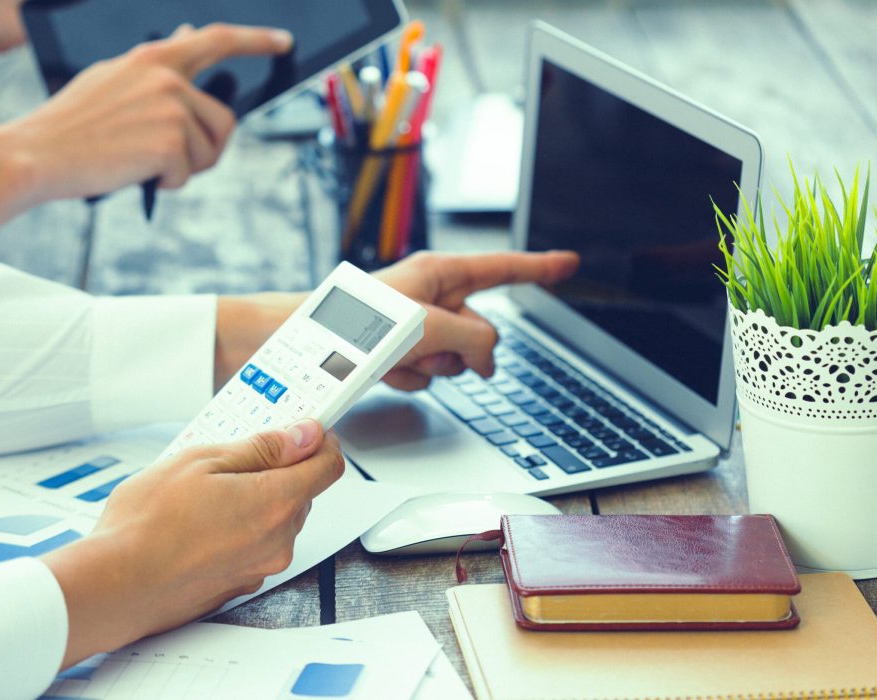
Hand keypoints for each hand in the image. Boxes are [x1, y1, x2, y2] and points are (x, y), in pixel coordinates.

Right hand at [9, 23, 293, 198]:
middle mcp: (168, 77)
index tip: (283, 42)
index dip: (255, 40)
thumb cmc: (71, 125)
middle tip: (169, 160)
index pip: (217, 39)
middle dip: (205, 148)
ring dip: (183, 167)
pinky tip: (132, 171)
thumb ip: (155, 65)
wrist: (36, 154)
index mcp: (153, 57)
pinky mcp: (171, 142)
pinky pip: (187, 173)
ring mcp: (171, 108)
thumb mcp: (114, 79)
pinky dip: (164, 182)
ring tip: (138, 161)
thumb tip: (187, 37)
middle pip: (223, 120)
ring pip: (208, 151)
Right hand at [42, 419, 343, 667]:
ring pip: (276, 519)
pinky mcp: (240, 584)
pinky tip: (200, 521)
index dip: (318, 441)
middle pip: (301, 492)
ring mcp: (260, 566)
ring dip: (254, 499)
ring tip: (204, 491)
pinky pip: (254, 545)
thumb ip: (262, 448)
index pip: (328, 466)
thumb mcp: (202, 461)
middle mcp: (278, 540)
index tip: (303, 430)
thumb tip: (302, 436)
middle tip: (232, 457)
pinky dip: (238, 528)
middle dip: (276, 470)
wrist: (114, 586)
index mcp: (276, 503)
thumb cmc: (147, 525)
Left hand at [374, 251, 579, 388]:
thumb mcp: (433, 325)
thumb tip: (488, 357)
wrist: (308, 348)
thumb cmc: (359, 321)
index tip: (568, 264)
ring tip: (399, 357)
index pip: (504, 269)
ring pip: (453, 358)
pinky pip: (424, 373)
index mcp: (441, 273)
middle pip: (479, 328)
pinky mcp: (395, 351)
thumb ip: (476, 338)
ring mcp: (414, 326)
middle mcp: (430, 296)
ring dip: (432, 366)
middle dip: (464, 349)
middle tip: (434, 349)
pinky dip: (408, 378)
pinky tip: (384, 371)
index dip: (540, 268)